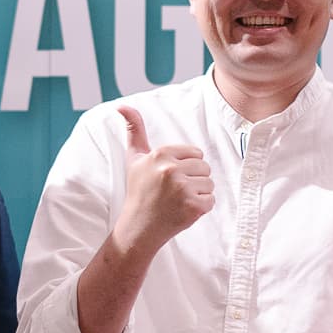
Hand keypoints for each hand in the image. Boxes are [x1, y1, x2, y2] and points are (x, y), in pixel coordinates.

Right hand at [112, 106, 212, 255]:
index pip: (195, 153)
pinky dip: (201, 207)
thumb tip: (122, 105)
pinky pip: (211, 200)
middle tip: (173, 191)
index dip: (186, 166)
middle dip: (193, 179)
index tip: (170, 178)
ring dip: (198, 193)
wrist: (138, 227)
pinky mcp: (192, 206)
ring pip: (209, 183)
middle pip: (204, 167)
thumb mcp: (135, 158)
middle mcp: (171, 169)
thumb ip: (134, 129)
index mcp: (160, 154)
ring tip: (178, 200)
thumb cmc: (139, 191)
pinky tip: (183, 210)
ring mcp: (182, 189)